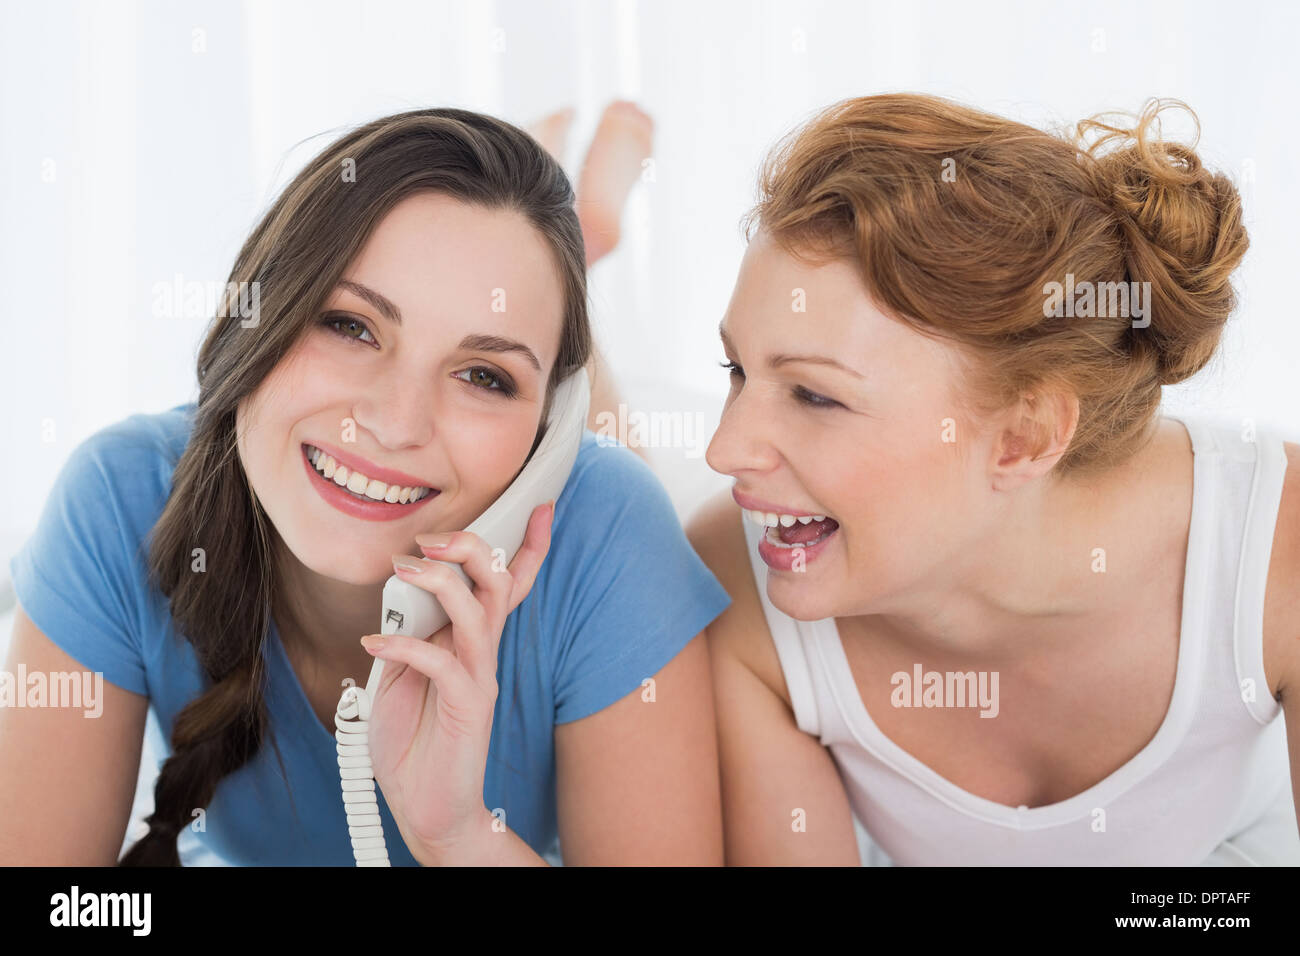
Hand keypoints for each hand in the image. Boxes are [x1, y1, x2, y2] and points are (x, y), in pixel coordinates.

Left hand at [360, 501, 554, 863]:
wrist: (427, 810)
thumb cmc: (413, 743)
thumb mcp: (398, 676)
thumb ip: (409, 634)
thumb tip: (400, 596)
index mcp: (472, 642)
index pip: (508, 584)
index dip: (528, 545)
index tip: (540, 506)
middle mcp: (483, 653)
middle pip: (497, 583)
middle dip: (470, 548)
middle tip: (430, 539)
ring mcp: (480, 678)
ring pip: (479, 611)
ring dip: (439, 582)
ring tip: (403, 571)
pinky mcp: (468, 706)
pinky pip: (442, 661)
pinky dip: (404, 644)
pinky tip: (373, 643)